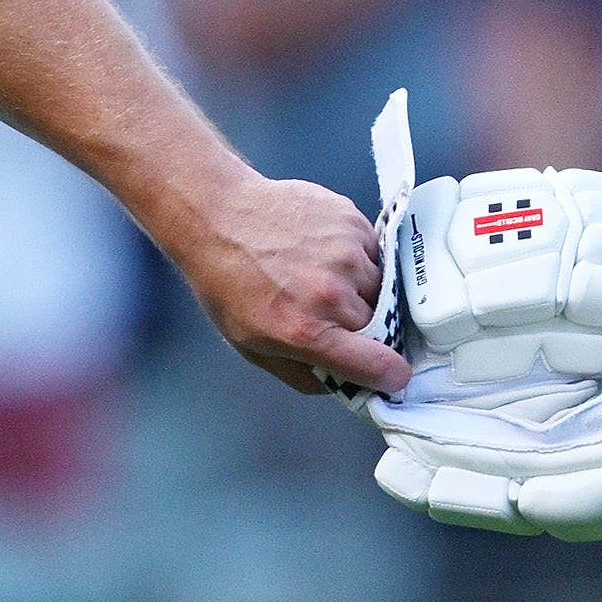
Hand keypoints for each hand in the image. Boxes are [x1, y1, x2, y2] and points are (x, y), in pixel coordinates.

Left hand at [173, 170, 410, 397]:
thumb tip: (350, 386)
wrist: (213, 215)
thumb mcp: (253, 347)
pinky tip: (320, 249)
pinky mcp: (349, 219)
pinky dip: (355, 256)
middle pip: (382, 325)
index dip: (389, 375)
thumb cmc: (226, 282)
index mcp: (307, 331)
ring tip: (319, 275)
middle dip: (363, 327)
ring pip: (379, 286)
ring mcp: (345, 252)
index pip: (381, 365)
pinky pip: (372, 250)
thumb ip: (306, 376)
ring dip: (359, 288)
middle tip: (328, 312)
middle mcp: (332, 293)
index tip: (388, 372)